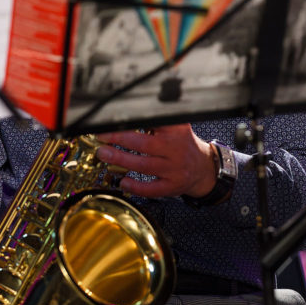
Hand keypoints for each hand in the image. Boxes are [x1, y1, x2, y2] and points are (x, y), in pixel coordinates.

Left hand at [96, 124, 216, 198]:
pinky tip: (123, 181)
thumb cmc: (182, 145)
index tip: (114, 119)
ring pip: (145, 165)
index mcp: (177, 130)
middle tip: (102, 137)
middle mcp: (177, 149)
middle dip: (120, 139)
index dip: (133, 121)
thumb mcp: (176, 128)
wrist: (203, 168)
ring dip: (121, 160)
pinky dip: (136, 186)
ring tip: (104, 154)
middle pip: (145, 144)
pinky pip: (152, 188)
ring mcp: (175, 170)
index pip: (154, 122)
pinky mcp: (172, 186)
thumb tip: (125, 115)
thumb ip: (157, 121)